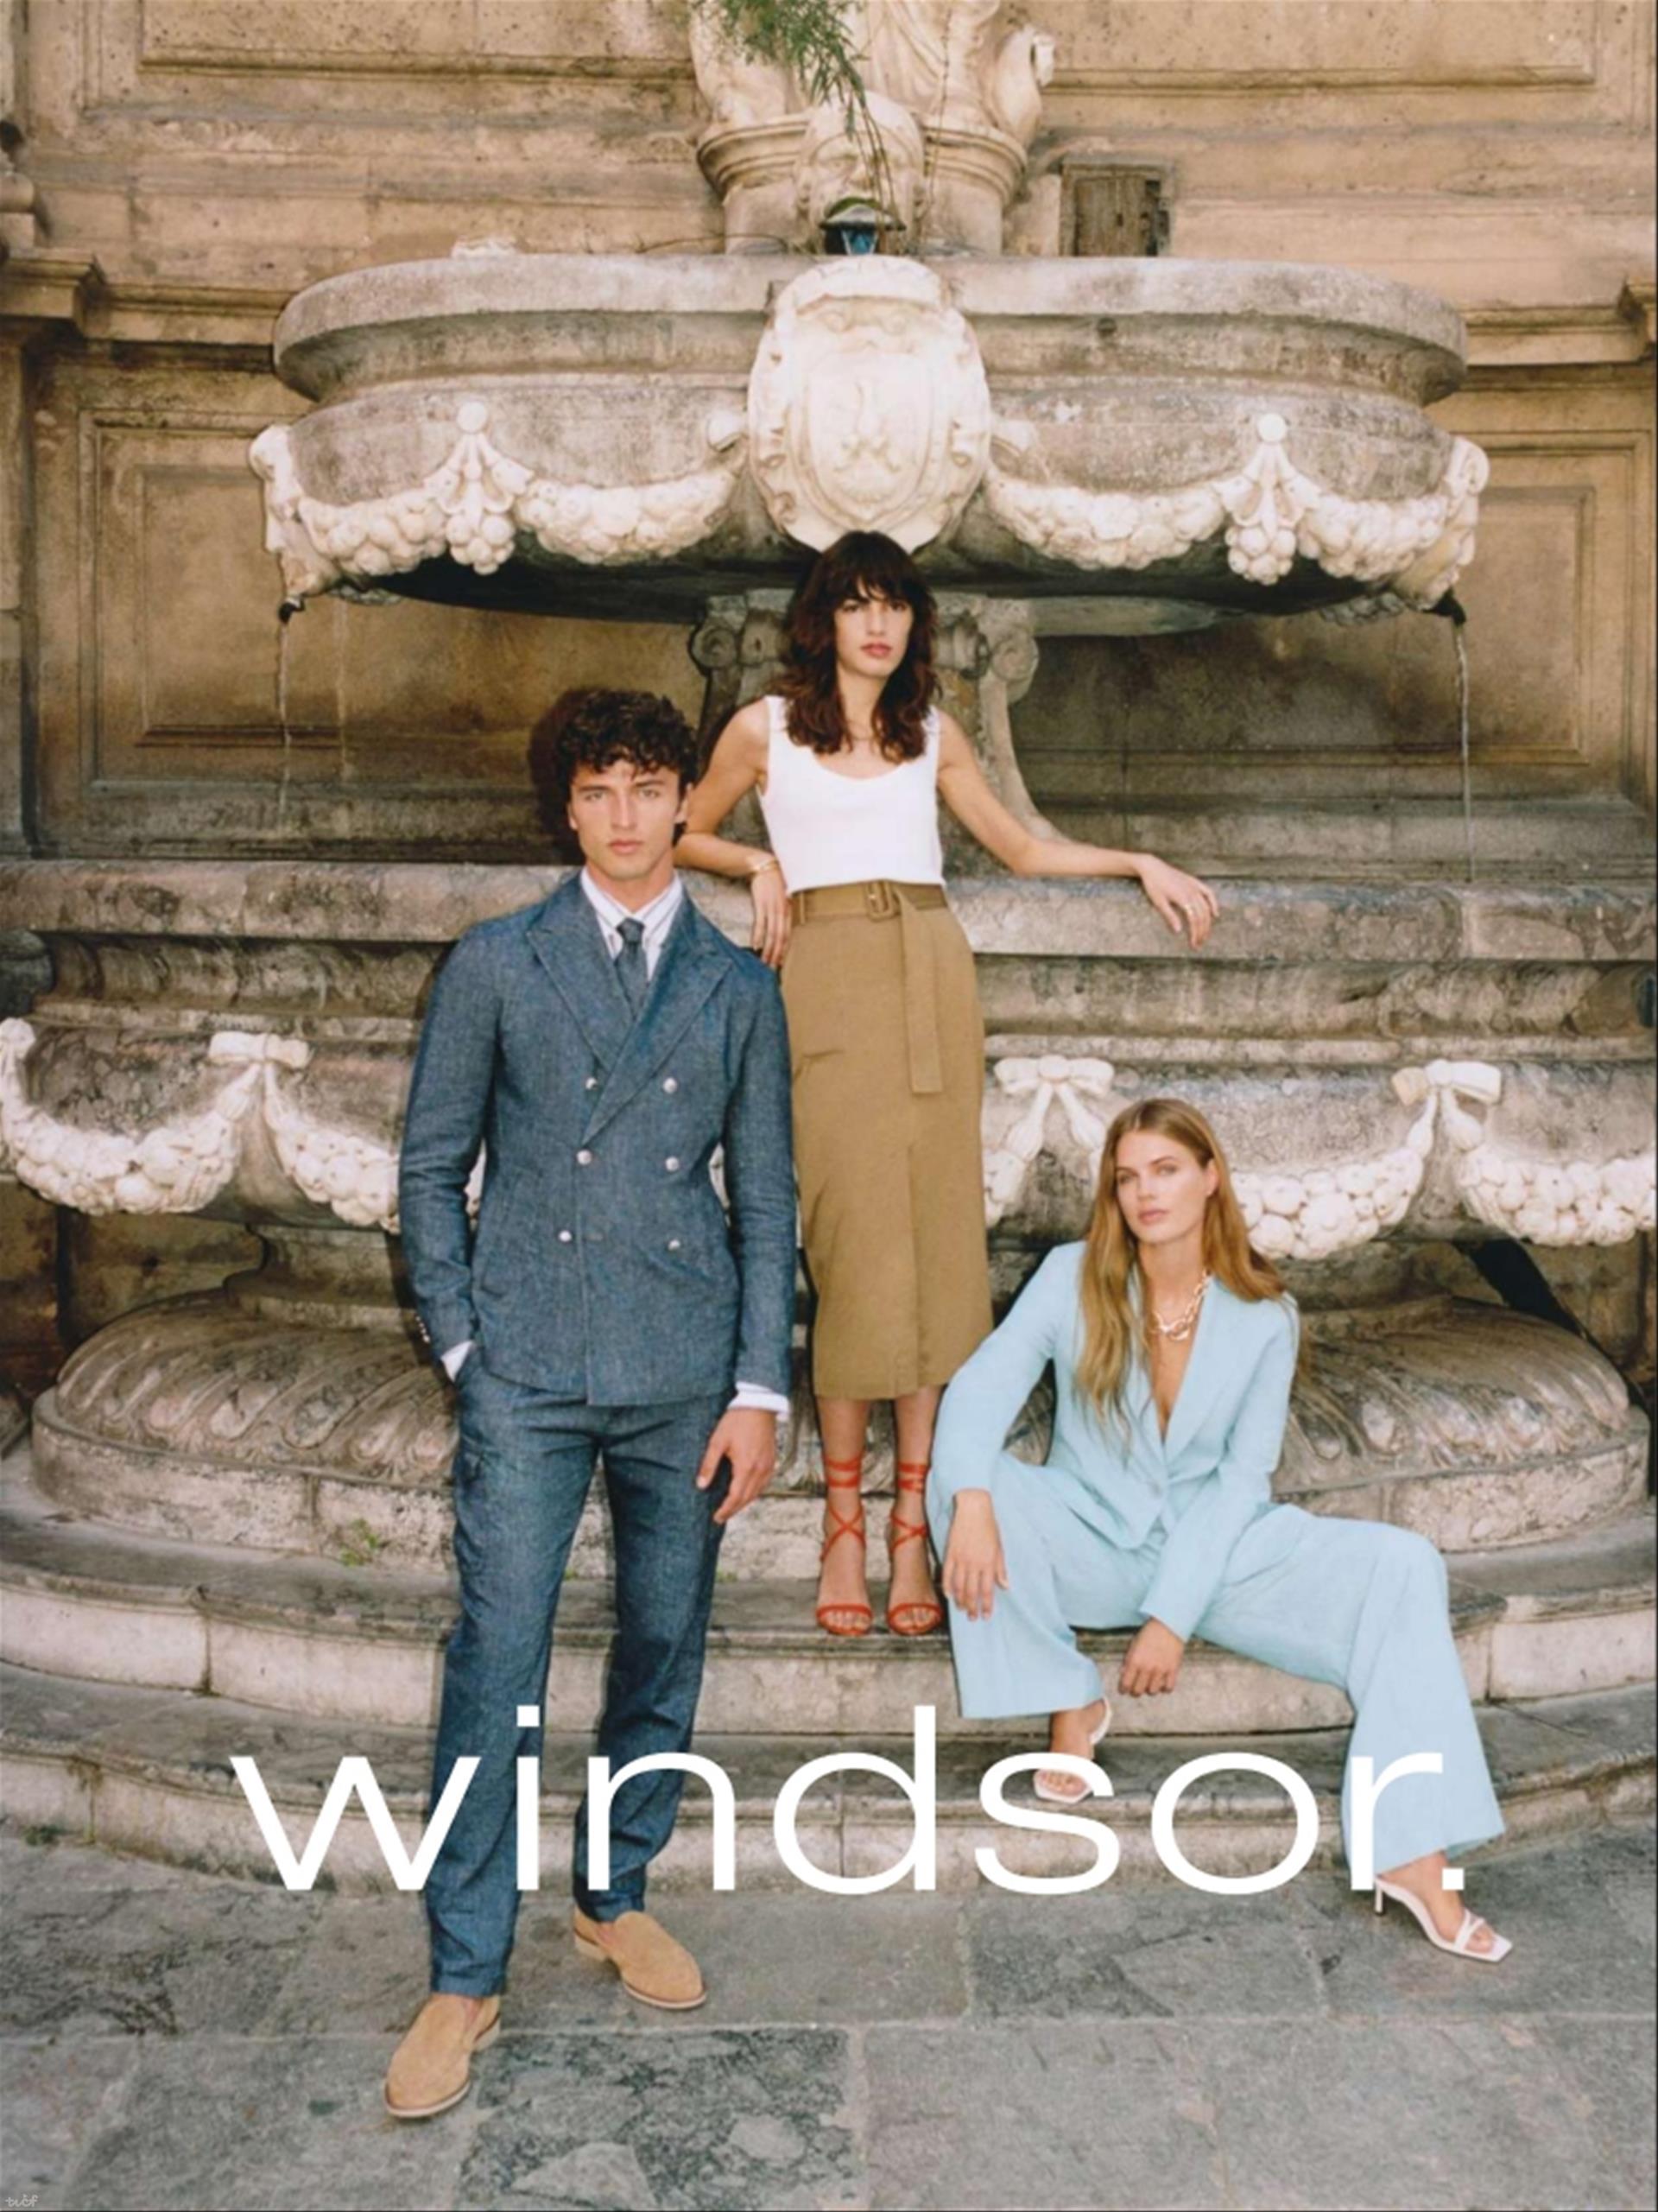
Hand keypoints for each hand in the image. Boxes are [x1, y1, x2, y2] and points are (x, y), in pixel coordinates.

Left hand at [696, 1407, 777, 1523]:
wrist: (758, 1405)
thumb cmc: (737, 1420)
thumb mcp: (717, 1441)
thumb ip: (709, 1465)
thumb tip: (701, 1485)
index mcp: (746, 1467)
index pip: (735, 1497)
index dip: (726, 1510)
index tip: (716, 1518)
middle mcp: (760, 1470)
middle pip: (747, 1499)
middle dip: (734, 1510)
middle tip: (721, 1517)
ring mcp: (768, 1466)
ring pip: (757, 1493)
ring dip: (744, 1503)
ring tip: (731, 1508)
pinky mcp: (772, 1461)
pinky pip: (764, 1484)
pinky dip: (753, 1492)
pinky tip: (745, 1492)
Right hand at [748, 861, 789, 968]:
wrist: (764, 867)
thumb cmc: (772, 884)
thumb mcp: (781, 898)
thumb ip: (781, 913)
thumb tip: (778, 929)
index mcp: (788, 911)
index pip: (787, 936)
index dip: (784, 951)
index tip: (780, 964)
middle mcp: (782, 911)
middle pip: (780, 938)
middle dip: (776, 955)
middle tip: (771, 969)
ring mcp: (773, 908)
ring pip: (772, 933)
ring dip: (768, 949)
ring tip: (764, 962)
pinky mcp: (762, 903)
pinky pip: (760, 923)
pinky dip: (758, 936)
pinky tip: (756, 946)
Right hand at [940, 1489, 1006, 1620]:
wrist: (973, 1508)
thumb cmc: (989, 1526)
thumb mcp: (999, 1547)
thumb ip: (1001, 1568)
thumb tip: (1005, 1586)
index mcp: (989, 1563)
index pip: (987, 1590)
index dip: (987, 1605)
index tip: (986, 1616)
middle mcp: (974, 1563)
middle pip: (972, 1592)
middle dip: (972, 1607)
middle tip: (972, 1617)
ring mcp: (961, 1559)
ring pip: (959, 1586)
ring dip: (960, 1600)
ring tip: (961, 1609)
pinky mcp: (950, 1553)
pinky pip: (947, 1574)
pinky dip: (947, 1586)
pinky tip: (949, 1595)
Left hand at [1119, 1618, 1185, 1695]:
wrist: (1168, 1626)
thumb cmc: (1149, 1634)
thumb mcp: (1133, 1645)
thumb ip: (1128, 1661)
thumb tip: (1122, 1674)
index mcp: (1134, 1661)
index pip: (1126, 1683)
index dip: (1123, 1689)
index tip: (1124, 1689)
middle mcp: (1146, 1668)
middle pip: (1138, 1691)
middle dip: (1135, 1690)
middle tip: (1137, 1686)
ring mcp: (1160, 1670)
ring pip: (1152, 1692)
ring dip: (1150, 1688)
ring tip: (1150, 1682)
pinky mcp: (1173, 1670)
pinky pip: (1168, 1688)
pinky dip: (1165, 1687)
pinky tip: (1162, 1681)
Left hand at [1133, 855, 1218, 947]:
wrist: (1152, 868)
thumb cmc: (1153, 885)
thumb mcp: (1159, 902)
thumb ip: (1170, 916)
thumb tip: (1179, 931)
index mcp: (1183, 898)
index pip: (1194, 920)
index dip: (1196, 933)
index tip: (1194, 944)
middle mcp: (1192, 892)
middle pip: (1202, 916)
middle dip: (1202, 931)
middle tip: (1199, 944)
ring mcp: (1195, 886)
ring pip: (1206, 907)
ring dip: (1207, 923)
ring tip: (1205, 934)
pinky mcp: (1194, 882)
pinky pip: (1208, 893)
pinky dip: (1214, 903)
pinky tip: (1215, 914)